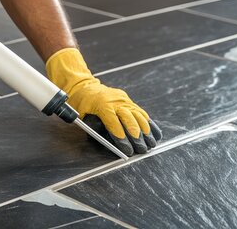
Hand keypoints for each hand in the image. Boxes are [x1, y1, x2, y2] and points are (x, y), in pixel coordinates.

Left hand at [46, 48, 161, 155]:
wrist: (85, 86)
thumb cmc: (82, 103)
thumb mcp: (82, 115)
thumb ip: (94, 127)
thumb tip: (108, 141)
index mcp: (103, 104)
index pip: (114, 122)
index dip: (121, 137)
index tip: (127, 149)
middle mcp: (116, 101)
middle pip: (130, 119)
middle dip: (136, 136)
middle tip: (141, 149)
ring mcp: (124, 100)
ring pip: (138, 115)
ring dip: (145, 130)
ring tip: (150, 143)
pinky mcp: (129, 101)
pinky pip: (141, 112)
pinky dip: (148, 123)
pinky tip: (154, 133)